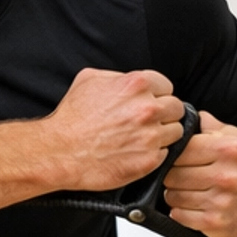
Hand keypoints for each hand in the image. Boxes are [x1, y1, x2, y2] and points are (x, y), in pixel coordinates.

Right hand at [41, 67, 184, 191]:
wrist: (60, 152)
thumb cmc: (71, 118)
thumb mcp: (88, 80)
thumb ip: (116, 76)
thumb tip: (127, 80)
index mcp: (137, 85)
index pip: (167, 87)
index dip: (156, 96)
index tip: (148, 104)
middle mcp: (148, 109)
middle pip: (176, 109)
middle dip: (163, 115)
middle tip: (145, 123)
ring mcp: (151, 136)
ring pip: (175, 132)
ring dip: (162, 135)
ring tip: (140, 139)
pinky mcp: (149, 160)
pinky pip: (165, 154)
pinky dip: (153, 154)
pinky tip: (135, 153)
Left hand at [160, 109, 236, 236]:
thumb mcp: (230, 135)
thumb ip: (206, 124)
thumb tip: (181, 117)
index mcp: (227, 150)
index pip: (179, 151)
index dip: (173, 155)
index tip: (177, 159)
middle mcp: (226, 176)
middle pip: (173, 175)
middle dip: (172, 176)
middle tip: (180, 176)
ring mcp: (222, 202)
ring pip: (173, 196)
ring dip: (175, 194)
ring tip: (187, 190)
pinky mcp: (216, 223)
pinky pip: (180, 216)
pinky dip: (180, 212)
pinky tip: (192, 205)